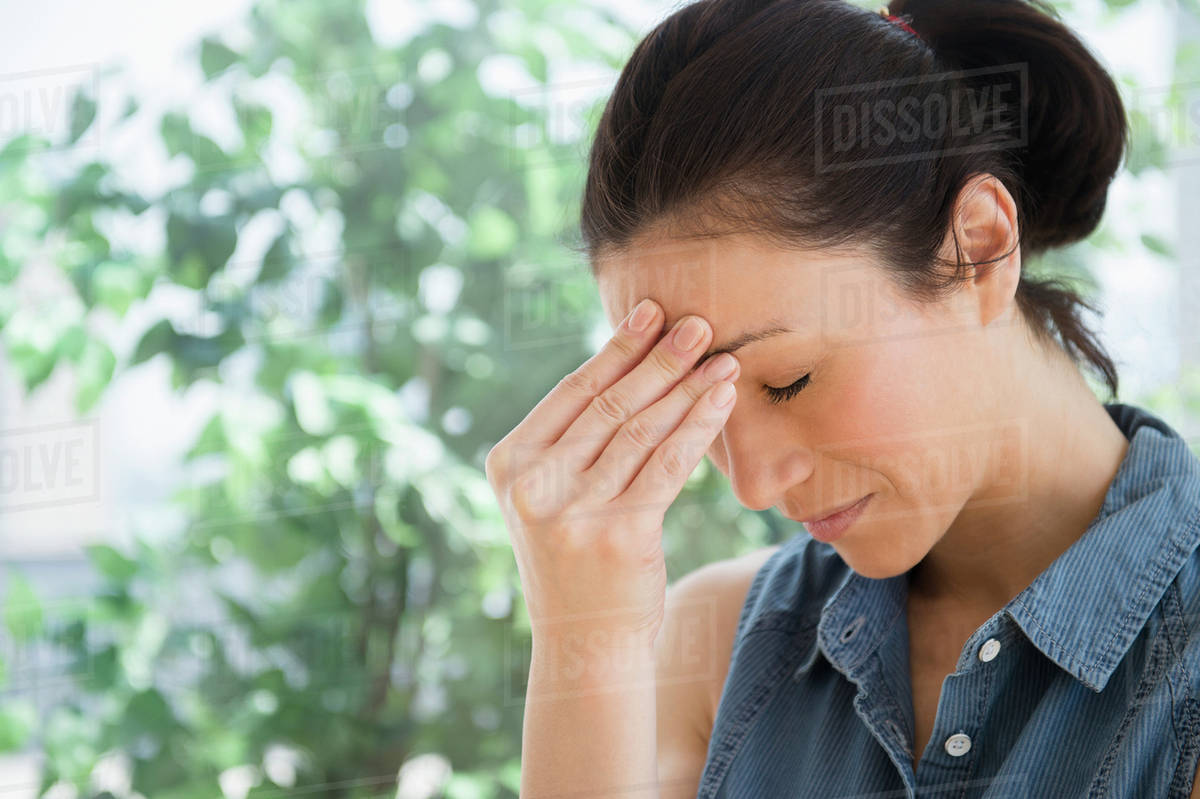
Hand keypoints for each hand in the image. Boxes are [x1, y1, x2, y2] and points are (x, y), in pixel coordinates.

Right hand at [485, 299, 739, 650]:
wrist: (585, 643)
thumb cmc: (576, 562)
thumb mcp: (551, 498)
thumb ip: (571, 441)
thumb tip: (628, 366)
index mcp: (510, 463)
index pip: (573, 392)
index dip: (618, 348)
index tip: (652, 312)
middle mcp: (533, 483)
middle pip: (609, 405)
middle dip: (660, 359)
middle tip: (698, 323)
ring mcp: (572, 510)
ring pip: (642, 431)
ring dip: (687, 388)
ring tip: (720, 356)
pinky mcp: (617, 533)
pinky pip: (668, 465)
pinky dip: (698, 427)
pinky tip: (722, 400)